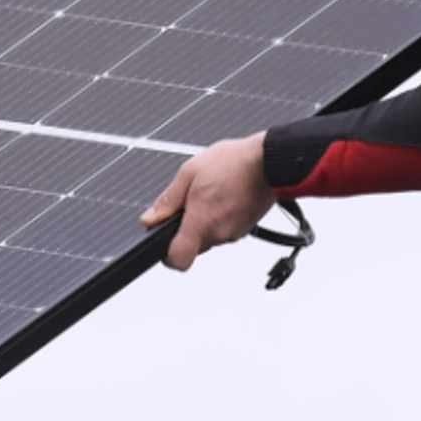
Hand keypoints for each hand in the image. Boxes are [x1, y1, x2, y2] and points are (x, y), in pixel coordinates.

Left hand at [141, 133, 275, 271]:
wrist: (269, 161)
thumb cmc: (233, 162)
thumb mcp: (190, 172)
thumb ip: (168, 200)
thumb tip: (150, 218)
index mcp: (201, 222)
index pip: (178, 260)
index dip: (168, 256)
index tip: (165, 242)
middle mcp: (219, 234)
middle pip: (194, 245)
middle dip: (189, 228)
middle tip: (192, 202)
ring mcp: (235, 233)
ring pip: (210, 236)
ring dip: (206, 220)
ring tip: (212, 193)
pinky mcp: (246, 229)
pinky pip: (226, 230)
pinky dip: (222, 217)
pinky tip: (225, 196)